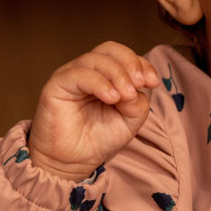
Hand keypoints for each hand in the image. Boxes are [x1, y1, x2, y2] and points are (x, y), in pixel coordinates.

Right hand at [28, 41, 159, 180]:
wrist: (73, 162)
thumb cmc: (99, 139)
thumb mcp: (130, 121)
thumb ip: (138, 103)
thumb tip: (134, 89)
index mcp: (106, 76)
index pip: (124, 56)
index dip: (141, 63)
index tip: (152, 82)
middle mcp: (88, 71)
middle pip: (110, 49)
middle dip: (130, 63)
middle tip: (140, 83)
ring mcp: (72, 76)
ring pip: (95, 59)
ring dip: (117, 74)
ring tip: (125, 96)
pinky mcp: (57, 84)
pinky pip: (79, 74)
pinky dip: (100, 83)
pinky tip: (112, 98)